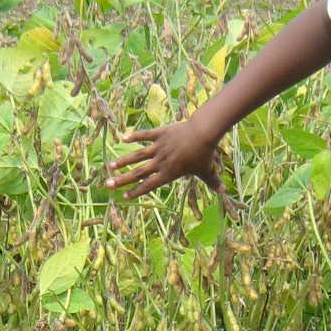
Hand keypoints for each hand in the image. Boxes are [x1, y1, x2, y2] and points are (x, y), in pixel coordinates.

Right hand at [104, 113, 222, 198]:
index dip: (136, 191)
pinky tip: (123, 137)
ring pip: (137, 155)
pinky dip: (135, 135)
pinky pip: (145, 135)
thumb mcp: (206, 171)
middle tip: (108, 184)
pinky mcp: (160, 134)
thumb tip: (223, 191)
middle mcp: (160, 162)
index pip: (149, 185)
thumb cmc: (204, 154)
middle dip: (122, 180)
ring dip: (124, 161)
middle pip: (138, 173)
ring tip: (111, 165)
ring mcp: (159, 147)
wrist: (202, 134)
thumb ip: (212, 182)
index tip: (124, 196)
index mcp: (169, 173)